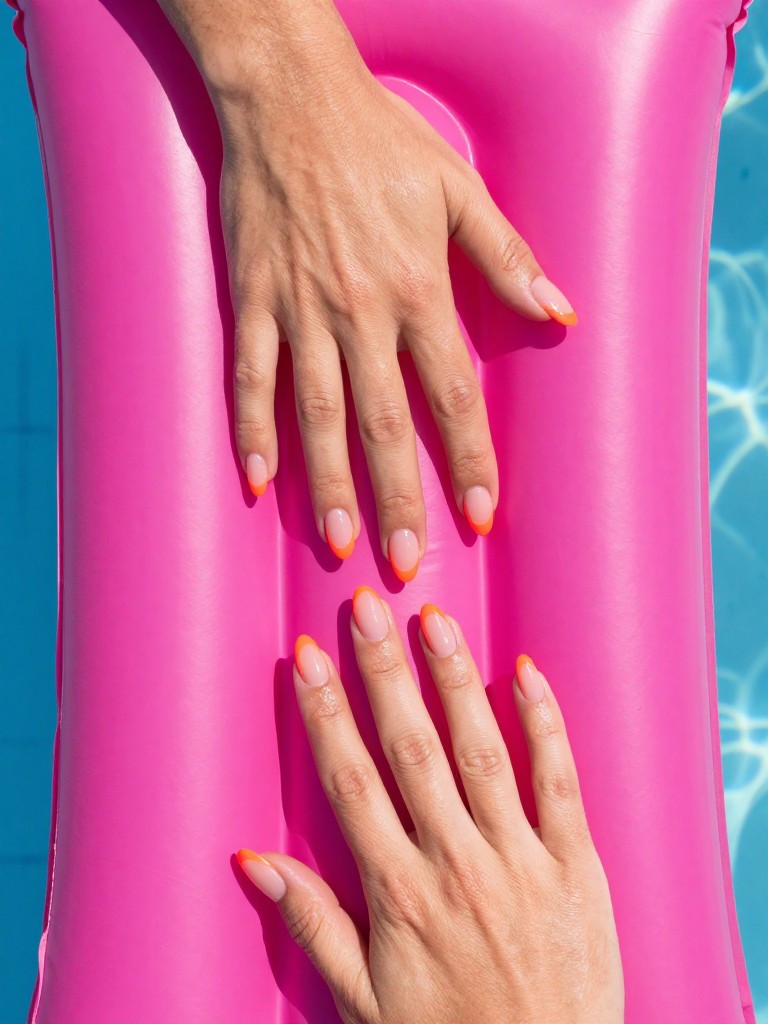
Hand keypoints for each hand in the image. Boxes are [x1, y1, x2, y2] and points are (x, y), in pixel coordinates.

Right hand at [157, 0, 577, 578]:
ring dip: (326, 483)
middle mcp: (360, 313)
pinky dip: (250, 426)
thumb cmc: (381, 141)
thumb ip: (507, 256)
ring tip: (335, 542)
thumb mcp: (459, 188)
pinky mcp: (253, 300)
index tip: (477, 517)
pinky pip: (249, 375)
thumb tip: (560, 313)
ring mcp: (300, 310)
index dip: (467, 460)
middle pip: (383, 424)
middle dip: (395, 499)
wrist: (291, 97)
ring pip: (316, 413)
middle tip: (403, 564)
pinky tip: (255, 476)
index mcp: (417, 290)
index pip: (450, 394)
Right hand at [236, 589, 623, 1023]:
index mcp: (398, 891)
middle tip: (364, 607)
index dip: (325, 713)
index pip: (351, 781)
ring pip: (480, 750)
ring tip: (430, 618)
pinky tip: (524, 672)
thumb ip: (310, 923)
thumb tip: (251, 861)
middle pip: (411, 749)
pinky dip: (543, 724)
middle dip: (383, 671)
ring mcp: (519, 858)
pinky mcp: (575, 863)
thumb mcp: (362, 1000)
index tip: (306, 657)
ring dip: (452, 679)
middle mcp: (455, 862)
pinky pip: (559, 781)